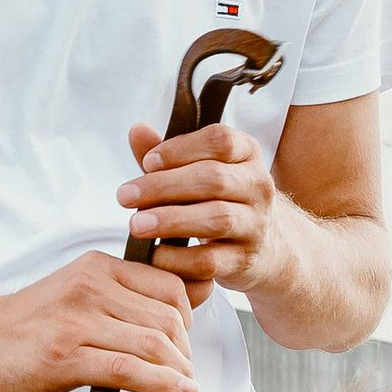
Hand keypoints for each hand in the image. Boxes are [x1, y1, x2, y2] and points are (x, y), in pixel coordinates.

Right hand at [0, 248, 197, 391]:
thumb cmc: (22, 328)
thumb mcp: (73, 296)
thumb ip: (115, 302)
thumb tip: (169, 327)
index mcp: (96, 268)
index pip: (168, 286)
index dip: (188, 317)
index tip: (185, 341)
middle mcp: (90, 287)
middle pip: (167, 318)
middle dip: (185, 351)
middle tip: (184, 371)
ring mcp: (77, 320)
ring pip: (154, 343)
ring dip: (179, 370)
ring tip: (183, 386)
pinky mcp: (66, 356)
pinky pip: (130, 369)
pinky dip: (164, 384)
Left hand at [118, 115, 277, 291]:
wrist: (265, 246)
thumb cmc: (220, 199)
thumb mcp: (200, 169)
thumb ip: (167, 153)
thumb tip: (137, 131)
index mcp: (247, 153)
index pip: (220, 141)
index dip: (180, 149)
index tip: (147, 162)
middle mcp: (258, 186)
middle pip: (213, 179)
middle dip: (164, 187)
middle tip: (125, 196)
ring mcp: (256, 224)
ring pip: (217, 218)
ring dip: (171, 221)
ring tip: (136, 225)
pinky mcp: (245, 260)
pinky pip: (211, 260)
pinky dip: (178, 259)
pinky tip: (154, 255)